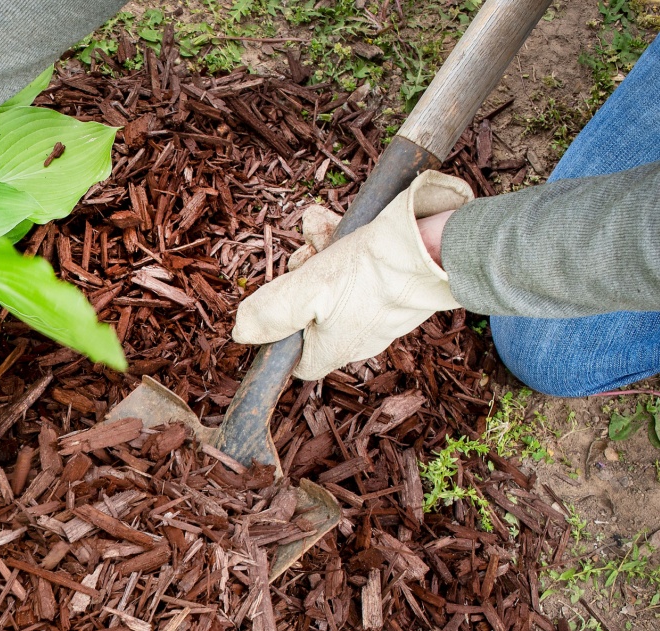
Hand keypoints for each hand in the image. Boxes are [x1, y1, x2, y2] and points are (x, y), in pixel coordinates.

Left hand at [231, 170, 473, 379]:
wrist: (437, 249)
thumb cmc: (371, 274)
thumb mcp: (305, 290)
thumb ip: (270, 314)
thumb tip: (242, 333)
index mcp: (334, 351)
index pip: (297, 360)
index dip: (281, 332)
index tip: (279, 301)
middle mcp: (359, 339)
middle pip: (314, 314)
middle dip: (301, 278)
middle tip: (303, 254)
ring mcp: (382, 314)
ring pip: (337, 284)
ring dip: (322, 253)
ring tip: (321, 226)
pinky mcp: (400, 288)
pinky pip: (364, 270)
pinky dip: (348, 245)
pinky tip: (338, 221)